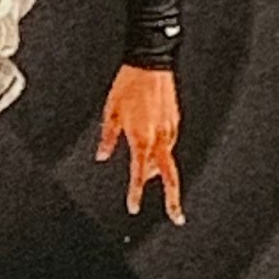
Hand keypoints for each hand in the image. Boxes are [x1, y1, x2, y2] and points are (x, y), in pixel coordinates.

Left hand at [95, 64, 182, 221]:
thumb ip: (107, 138)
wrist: (150, 61)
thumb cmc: (128, 84)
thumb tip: (102, 156)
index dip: (135, 192)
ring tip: (150, 177)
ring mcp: (170, 129)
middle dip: (173, 198)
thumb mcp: (110, 112)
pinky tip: (153, 149)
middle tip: (176, 216)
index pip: (138, 173)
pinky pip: (169, 143)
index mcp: (141, 138)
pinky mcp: (175, 120)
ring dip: (158, 171)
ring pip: (167, 159)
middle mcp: (159, 137)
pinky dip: (161, 152)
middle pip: (169, 175)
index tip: (133, 207)